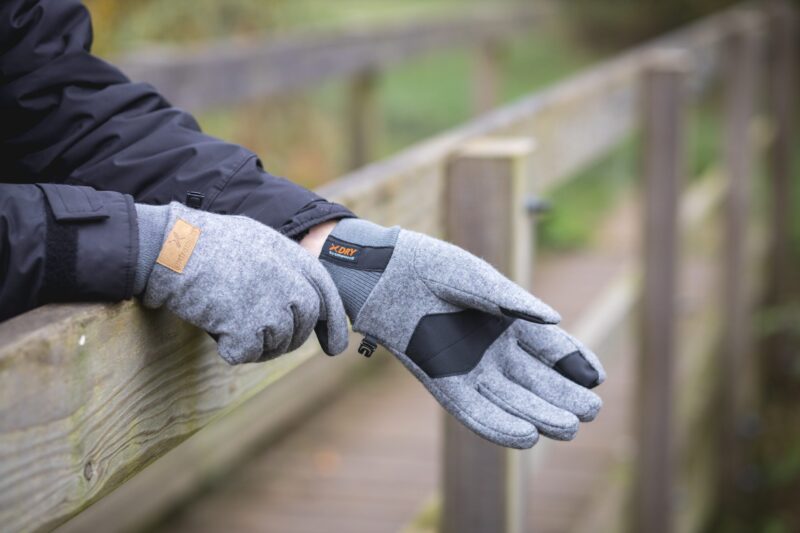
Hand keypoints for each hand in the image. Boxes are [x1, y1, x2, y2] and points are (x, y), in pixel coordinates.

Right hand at [135, 202, 348, 363]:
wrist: (171, 246)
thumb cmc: (204, 241)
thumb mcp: (255, 238)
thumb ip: (282, 264)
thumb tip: (299, 293)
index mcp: (293, 256)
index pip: (326, 294)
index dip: (332, 324)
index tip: (334, 347)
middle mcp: (290, 282)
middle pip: (304, 324)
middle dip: (288, 338)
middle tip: (260, 337)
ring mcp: (272, 305)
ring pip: (276, 343)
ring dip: (255, 343)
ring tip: (226, 320)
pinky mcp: (248, 327)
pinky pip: (247, 353)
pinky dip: (229, 348)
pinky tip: (215, 328)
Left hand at [319, 218, 604, 448]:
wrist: (386, 273)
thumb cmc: (432, 266)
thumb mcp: (476, 278)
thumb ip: (512, 300)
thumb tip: (555, 320)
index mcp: (509, 322)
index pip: (552, 348)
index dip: (575, 363)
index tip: (596, 378)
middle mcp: (494, 350)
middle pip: (538, 380)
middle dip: (565, 396)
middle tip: (591, 411)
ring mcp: (469, 368)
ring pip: (512, 400)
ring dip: (538, 415)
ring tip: (567, 428)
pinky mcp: (443, 382)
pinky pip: (474, 411)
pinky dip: (498, 425)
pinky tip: (526, 436)